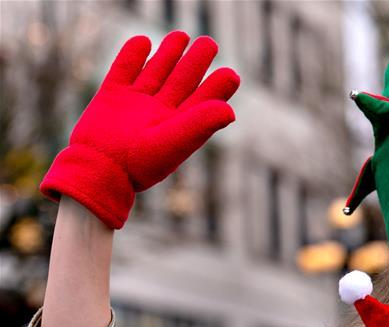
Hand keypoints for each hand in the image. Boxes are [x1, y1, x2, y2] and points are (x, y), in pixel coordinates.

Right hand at [40, 31, 239, 229]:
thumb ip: (200, 125)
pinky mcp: (111, 96)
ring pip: (155, 73)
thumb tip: (230, 111)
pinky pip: (123, 71)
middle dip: (196, 62)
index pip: (203, 101)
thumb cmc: (139, 163)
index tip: (231, 74)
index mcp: (179, 125)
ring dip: (168, 54)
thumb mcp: (173, 143)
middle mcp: (160, 113)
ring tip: (181, 36)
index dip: (217, 87)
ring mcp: (135, 103)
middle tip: (209, 43)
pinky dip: (132, 55)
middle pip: (182, 82)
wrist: (99, 170)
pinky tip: (143, 41)